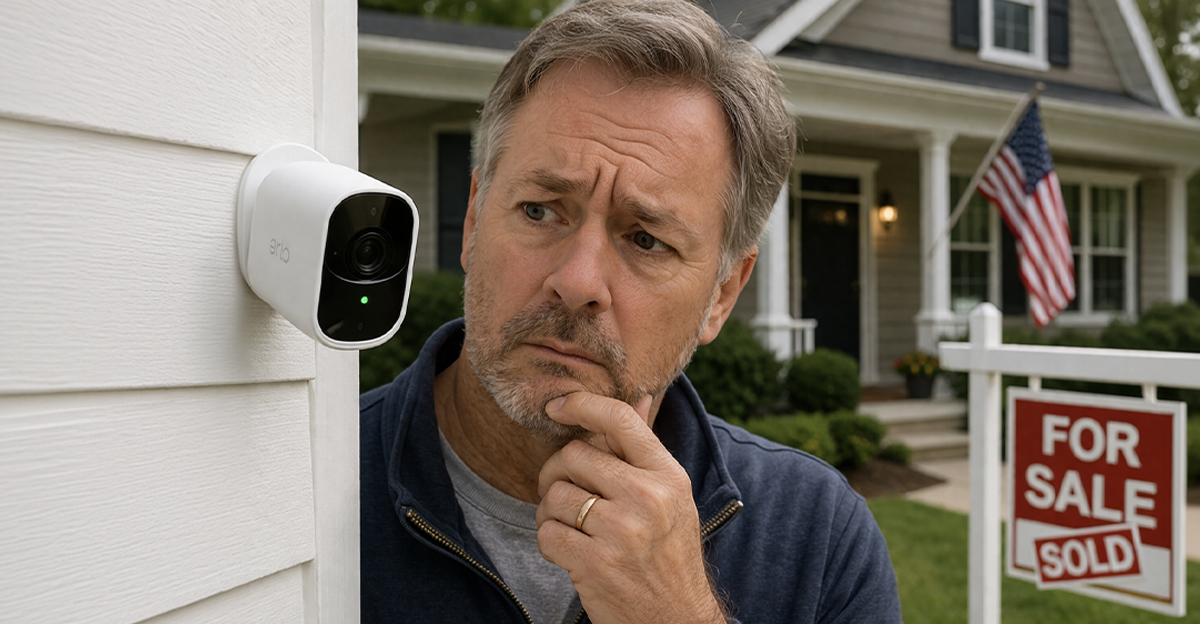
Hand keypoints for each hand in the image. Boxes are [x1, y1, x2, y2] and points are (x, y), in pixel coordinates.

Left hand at [535, 392, 725, 623]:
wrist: (677, 619)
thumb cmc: (669, 554)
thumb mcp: (671, 497)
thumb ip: (646, 448)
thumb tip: (639, 396)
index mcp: (668, 476)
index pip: (619, 419)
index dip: (581, 405)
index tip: (557, 407)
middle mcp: (648, 498)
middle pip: (574, 456)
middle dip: (556, 472)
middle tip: (563, 492)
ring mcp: (622, 532)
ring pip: (555, 496)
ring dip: (551, 512)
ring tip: (570, 527)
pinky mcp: (595, 563)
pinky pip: (547, 533)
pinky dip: (550, 542)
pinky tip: (570, 551)